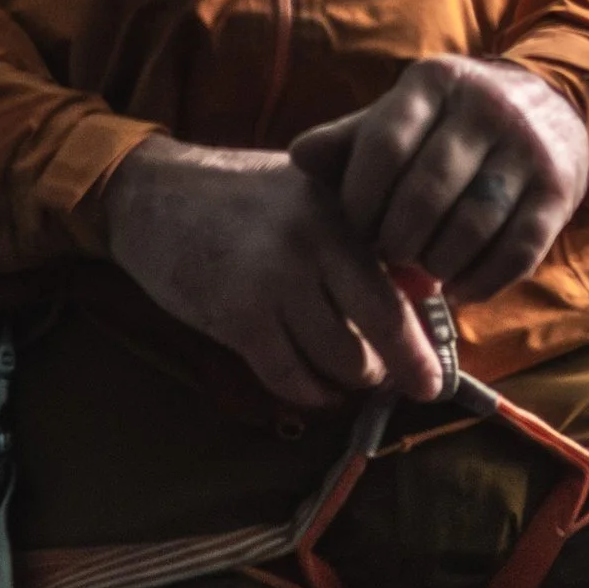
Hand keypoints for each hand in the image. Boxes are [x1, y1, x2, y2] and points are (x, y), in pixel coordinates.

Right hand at [102, 138, 443, 413]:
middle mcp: (312, 242)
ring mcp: (273, 280)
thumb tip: (419, 294)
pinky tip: (313, 388)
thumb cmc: (238, 197)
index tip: (436, 374)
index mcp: (339, 211)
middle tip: (411, 387)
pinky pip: (289, 377)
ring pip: (338, 360)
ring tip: (351, 379)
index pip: (398, 288)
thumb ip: (356, 238)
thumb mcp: (307, 195)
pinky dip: (308, 393)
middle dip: (401, 370)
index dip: (422, 341)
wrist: (152, 194)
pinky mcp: (236, 315)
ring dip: (350, 381)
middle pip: (380, 329)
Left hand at [289, 57, 588, 303]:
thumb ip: (351, 140)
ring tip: (421, 270)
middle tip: (387, 255)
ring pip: (471, 226)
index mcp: (436, 82)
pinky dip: (480, 280)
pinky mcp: (561, 189)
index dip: (360, 199)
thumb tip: (299, 157)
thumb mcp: (402, 116)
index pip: (384, 146)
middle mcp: (487, 106)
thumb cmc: (451, 123)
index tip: (354, 227)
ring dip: (437, 263)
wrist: (552, 105)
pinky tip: (458, 287)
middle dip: (397, 238)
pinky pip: (517, 251)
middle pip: (427, 192)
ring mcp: (529, 147)